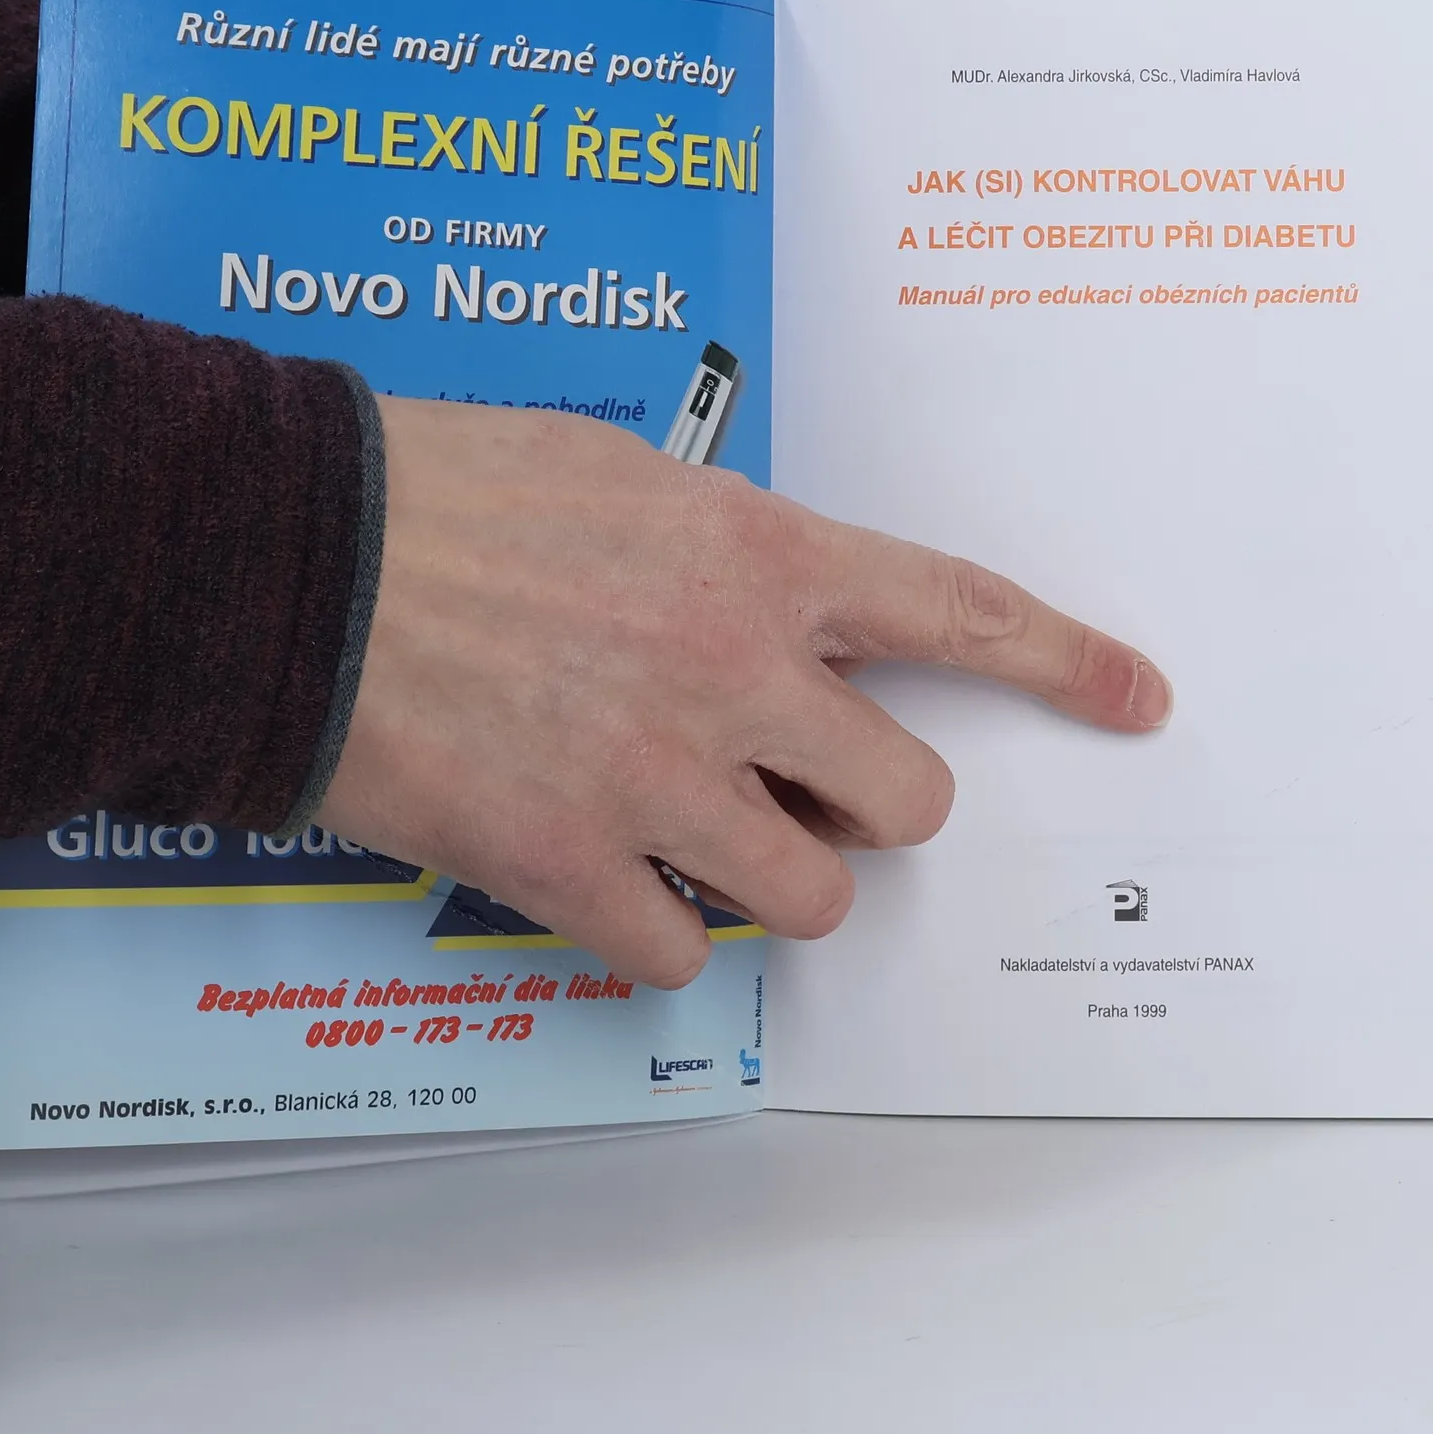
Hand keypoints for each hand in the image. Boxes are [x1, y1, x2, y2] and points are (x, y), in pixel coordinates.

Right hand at [319, 398, 1170, 985]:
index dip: (1065, 661)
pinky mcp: (570, 869)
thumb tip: (768, 613)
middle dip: (872, 803)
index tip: (1136, 699)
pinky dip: (662, 934)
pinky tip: (608, 879)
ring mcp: (660, 782)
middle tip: (802, 784)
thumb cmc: (443, 487)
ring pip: (816, 898)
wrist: (296, 560)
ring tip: (699, 835)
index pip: (958, 611)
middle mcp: (736, 675)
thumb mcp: (621, 475)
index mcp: (758, 557)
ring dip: (778, 877)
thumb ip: (722, 551)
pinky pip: (684, 958)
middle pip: (910, 801)